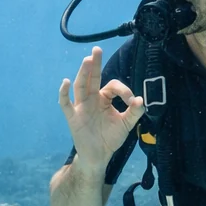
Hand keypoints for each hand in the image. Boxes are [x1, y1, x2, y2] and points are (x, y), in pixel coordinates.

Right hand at [58, 46, 144, 168]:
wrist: (99, 156)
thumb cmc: (111, 138)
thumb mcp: (126, 124)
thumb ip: (135, 112)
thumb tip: (141, 99)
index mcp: (104, 98)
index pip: (112, 86)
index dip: (123, 90)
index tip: (132, 101)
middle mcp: (91, 99)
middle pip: (92, 79)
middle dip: (95, 64)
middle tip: (96, 49)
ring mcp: (81, 107)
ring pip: (80, 87)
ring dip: (83, 74)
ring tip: (87, 60)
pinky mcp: (73, 117)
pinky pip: (66, 104)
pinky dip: (63, 93)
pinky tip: (65, 82)